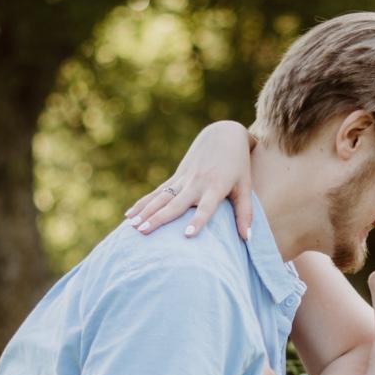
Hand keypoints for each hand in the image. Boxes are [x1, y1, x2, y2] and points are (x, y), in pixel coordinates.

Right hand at [125, 120, 253, 240]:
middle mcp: (197, 183)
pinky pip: (157, 193)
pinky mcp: (176, 177)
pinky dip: (143, 203)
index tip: (188, 235)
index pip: (206, 207)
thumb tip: (246, 239)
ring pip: (161, 198)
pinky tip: (129, 215)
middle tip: (144, 232)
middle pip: (176, 204)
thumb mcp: (245, 187)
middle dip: (159, 218)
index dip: (198, 220)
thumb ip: (245, 213)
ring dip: (146, 212)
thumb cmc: (238, 165)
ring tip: (133, 226)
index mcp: (215, 187)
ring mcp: (183, 179)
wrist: (223, 134)